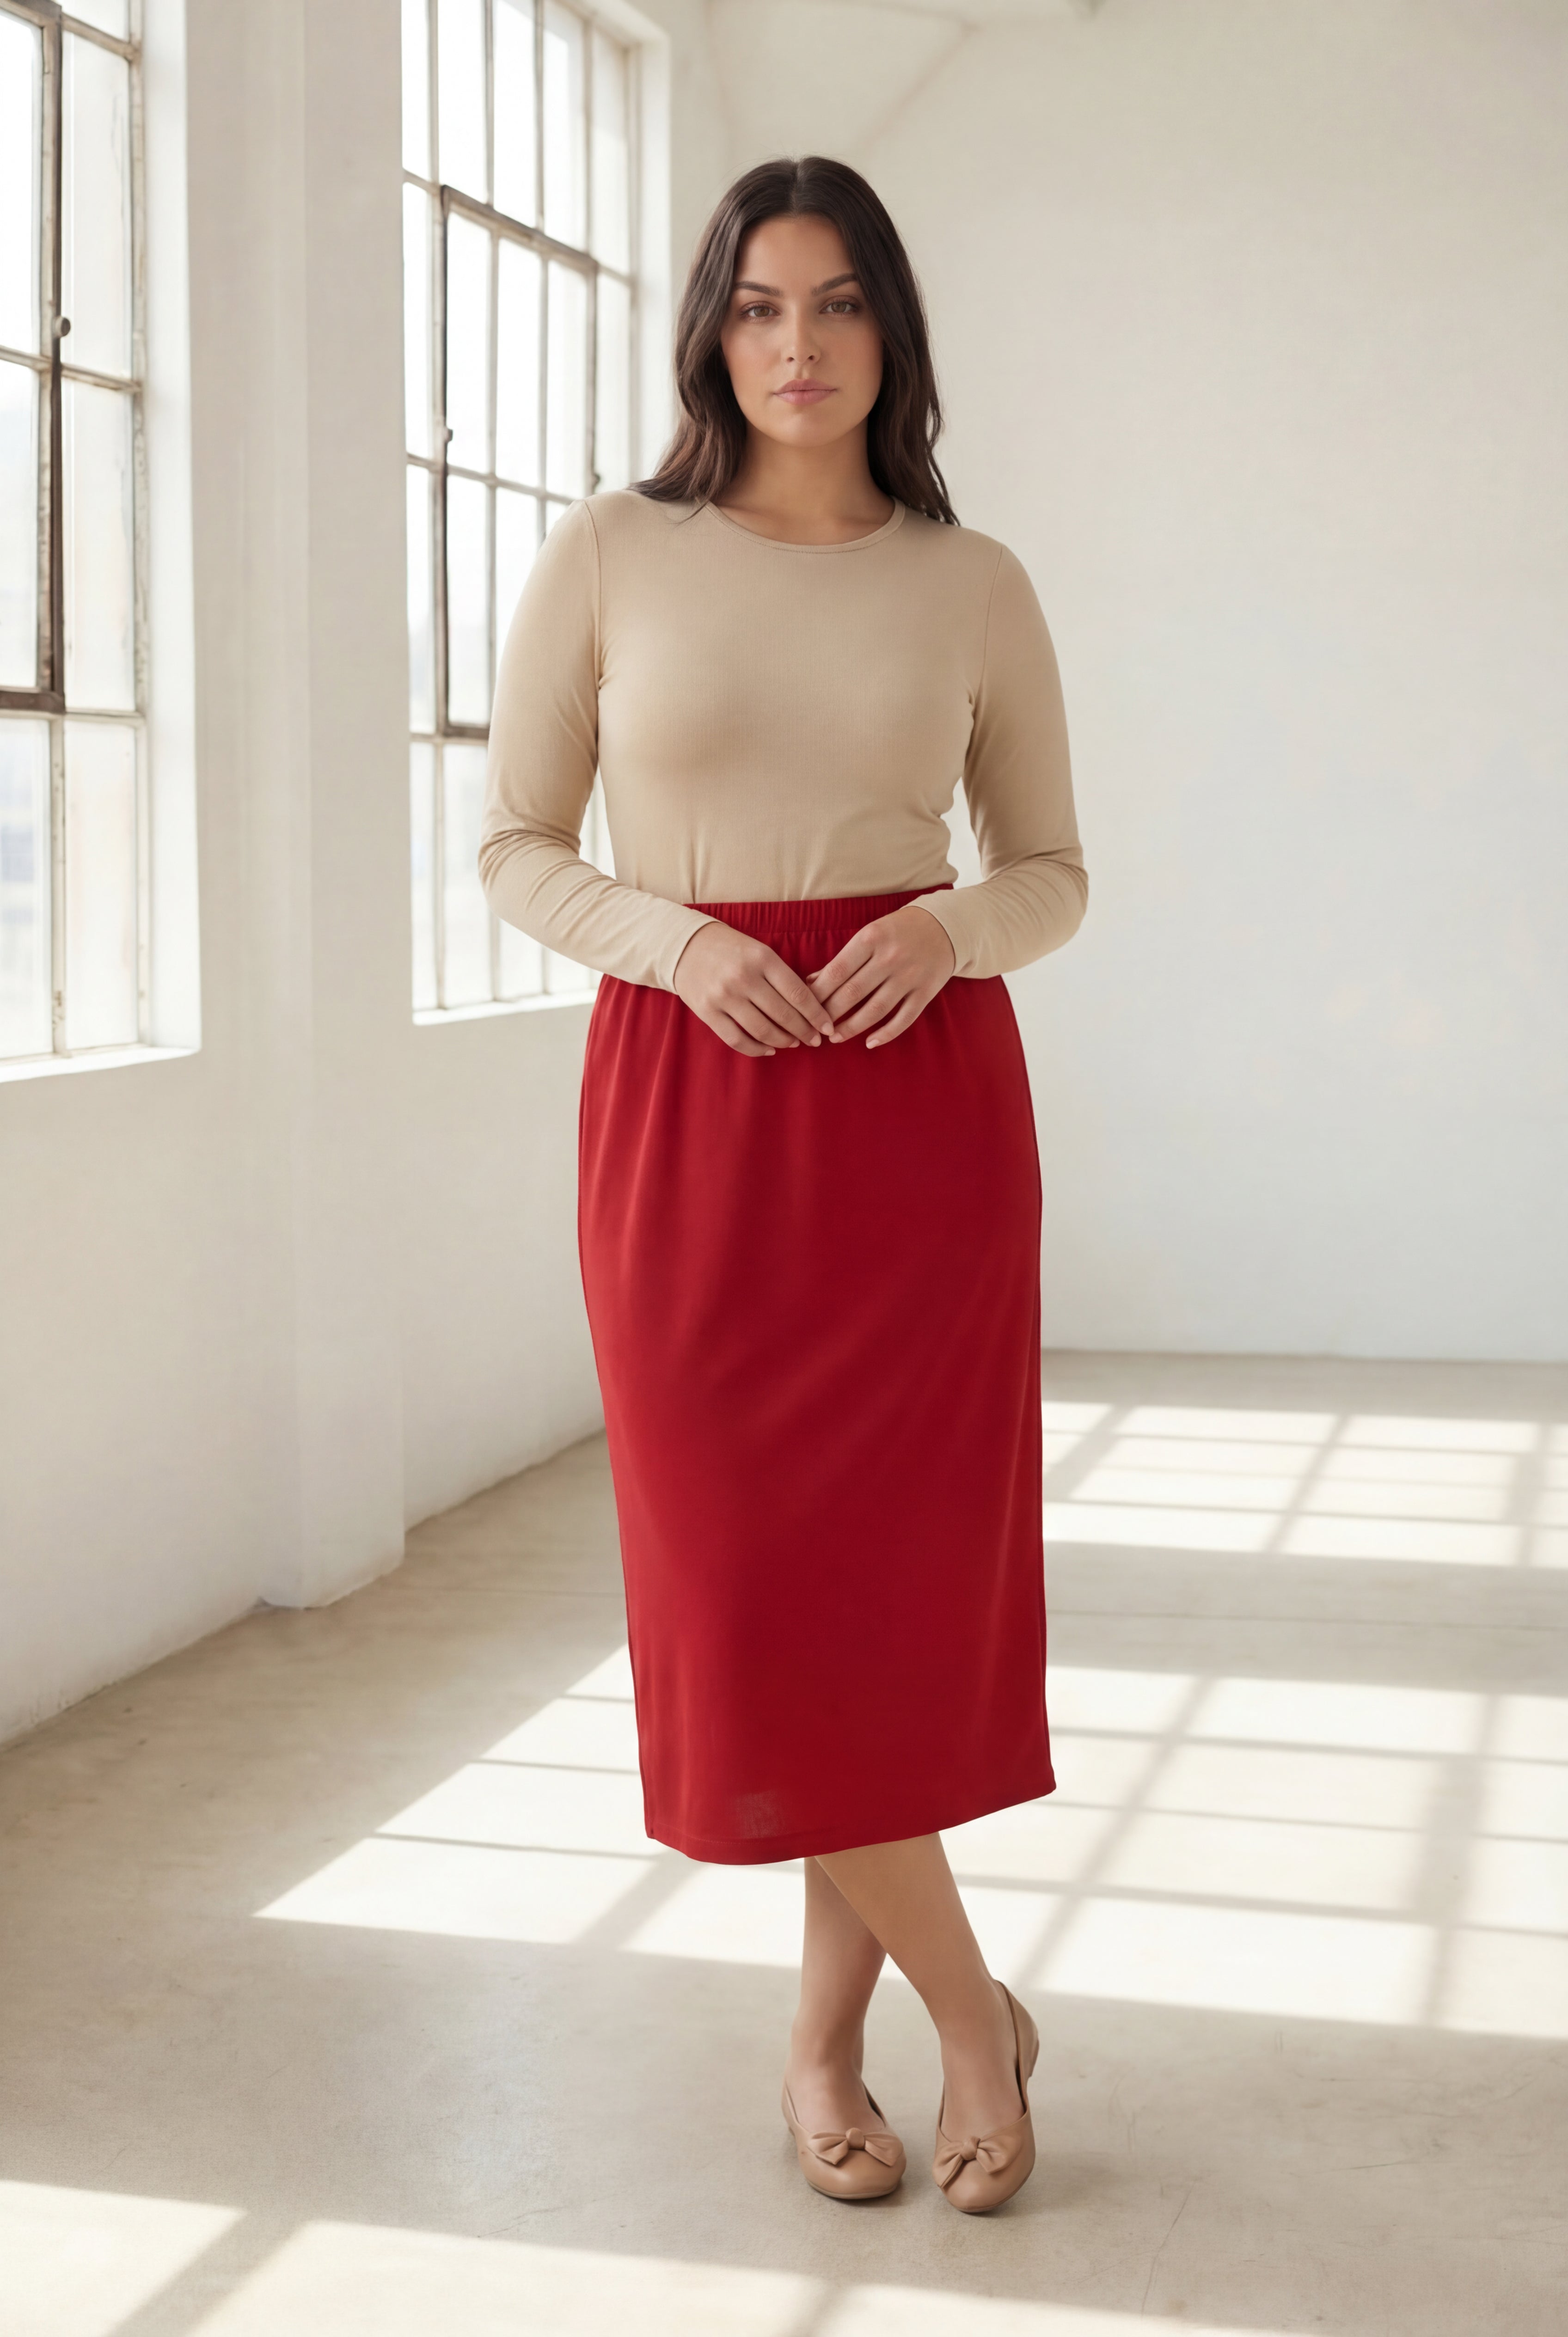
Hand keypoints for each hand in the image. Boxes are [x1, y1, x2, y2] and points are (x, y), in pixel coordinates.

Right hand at [672, 920, 835, 1057]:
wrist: (685, 946)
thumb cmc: (731, 950)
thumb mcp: (759, 951)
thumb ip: (781, 976)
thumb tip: (810, 1008)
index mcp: (762, 958)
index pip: (798, 993)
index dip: (816, 1015)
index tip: (828, 1027)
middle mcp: (743, 977)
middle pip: (783, 1015)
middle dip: (804, 1031)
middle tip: (815, 1040)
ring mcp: (724, 996)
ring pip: (762, 1030)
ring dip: (783, 1041)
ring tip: (793, 1042)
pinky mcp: (708, 1012)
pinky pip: (737, 1040)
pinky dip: (757, 1049)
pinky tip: (769, 1049)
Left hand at [807, 903, 956, 1046]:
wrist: (945, 926)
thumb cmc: (898, 931)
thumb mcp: (869, 935)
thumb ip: (843, 959)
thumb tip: (812, 982)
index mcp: (871, 939)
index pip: (837, 971)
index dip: (818, 993)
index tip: (804, 1007)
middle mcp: (890, 958)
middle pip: (853, 992)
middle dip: (830, 1014)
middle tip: (816, 1027)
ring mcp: (909, 977)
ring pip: (876, 1009)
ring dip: (852, 1027)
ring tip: (835, 1037)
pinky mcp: (926, 992)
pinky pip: (904, 1019)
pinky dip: (886, 1034)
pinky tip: (870, 1042)